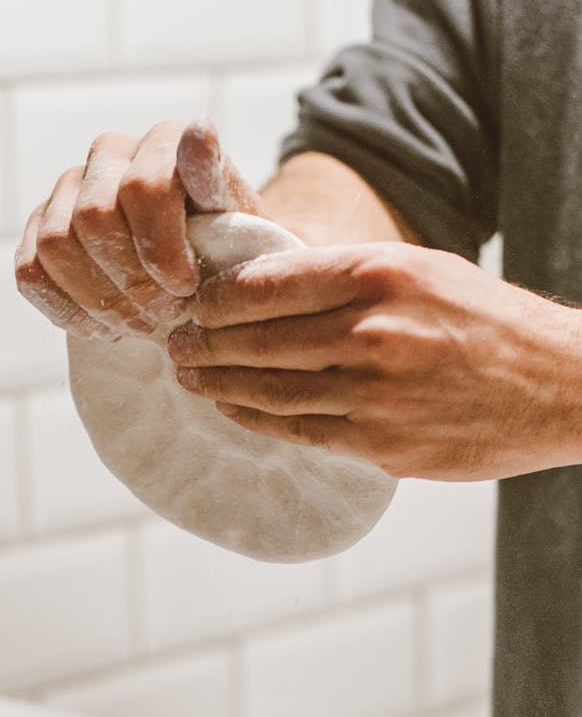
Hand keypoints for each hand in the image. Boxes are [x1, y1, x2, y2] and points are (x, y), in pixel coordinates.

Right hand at [14, 117, 258, 340]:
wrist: (202, 265)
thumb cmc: (224, 244)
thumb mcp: (238, 218)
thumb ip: (215, 182)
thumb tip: (200, 131)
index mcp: (161, 140)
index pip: (142, 187)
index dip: (160, 248)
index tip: (185, 289)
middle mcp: (109, 153)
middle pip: (93, 218)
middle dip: (130, 281)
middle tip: (162, 315)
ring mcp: (68, 189)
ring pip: (56, 245)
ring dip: (98, 299)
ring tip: (137, 325)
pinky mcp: (38, 227)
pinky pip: (29, 270)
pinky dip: (65, 309)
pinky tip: (101, 327)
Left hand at [167, 241, 581, 480]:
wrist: (559, 385)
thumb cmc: (487, 322)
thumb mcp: (422, 272)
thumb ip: (349, 279)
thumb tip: (270, 288)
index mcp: (380, 275)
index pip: (269, 283)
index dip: (217, 297)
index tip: (192, 302)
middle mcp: (372, 331)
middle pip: (258, 339)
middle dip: (205, 342)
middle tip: (174, 344)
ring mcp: (376, 393)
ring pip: (271, 389)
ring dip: (219, 383)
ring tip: (189, 376)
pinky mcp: (382, 443)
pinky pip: (300, 431)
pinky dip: (257, 419)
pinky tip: (232, 409)